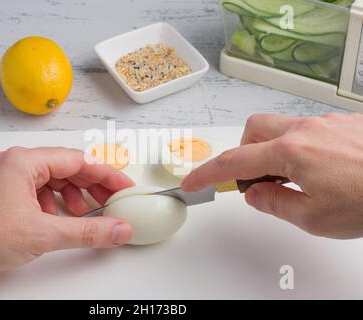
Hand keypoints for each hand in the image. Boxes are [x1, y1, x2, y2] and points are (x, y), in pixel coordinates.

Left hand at [0, 147, 133, 297]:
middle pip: (66, 167)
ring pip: (51, 178)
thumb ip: (87, 231)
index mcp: (25, 161)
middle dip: (91, 185)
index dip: (106, 174)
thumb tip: (118, 229)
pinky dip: (53, 202)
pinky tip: (57, 217)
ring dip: (72, 195)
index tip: (124, 187)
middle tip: (112, 200)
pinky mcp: (3, 190)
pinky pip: (37, 189)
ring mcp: (7, 175)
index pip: (78, 161)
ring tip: (85, 213)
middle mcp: (16, 162)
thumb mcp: (43, 234)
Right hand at [182, 113, 362, 238]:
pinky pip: (306, 129)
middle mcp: (305, 129)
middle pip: (254, 130)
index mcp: (292, 152)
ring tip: (291, 179)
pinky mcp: (344, 124)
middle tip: (254, 180)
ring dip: (272, 151)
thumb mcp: (315, 218)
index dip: (208, 173)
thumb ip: (275, 204)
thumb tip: (255, 195)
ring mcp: (326, 123)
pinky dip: (297, 148)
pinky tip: (318, 170)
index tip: (193, 181)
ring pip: (280, 127)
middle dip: (244, 153)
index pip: (234, 161)